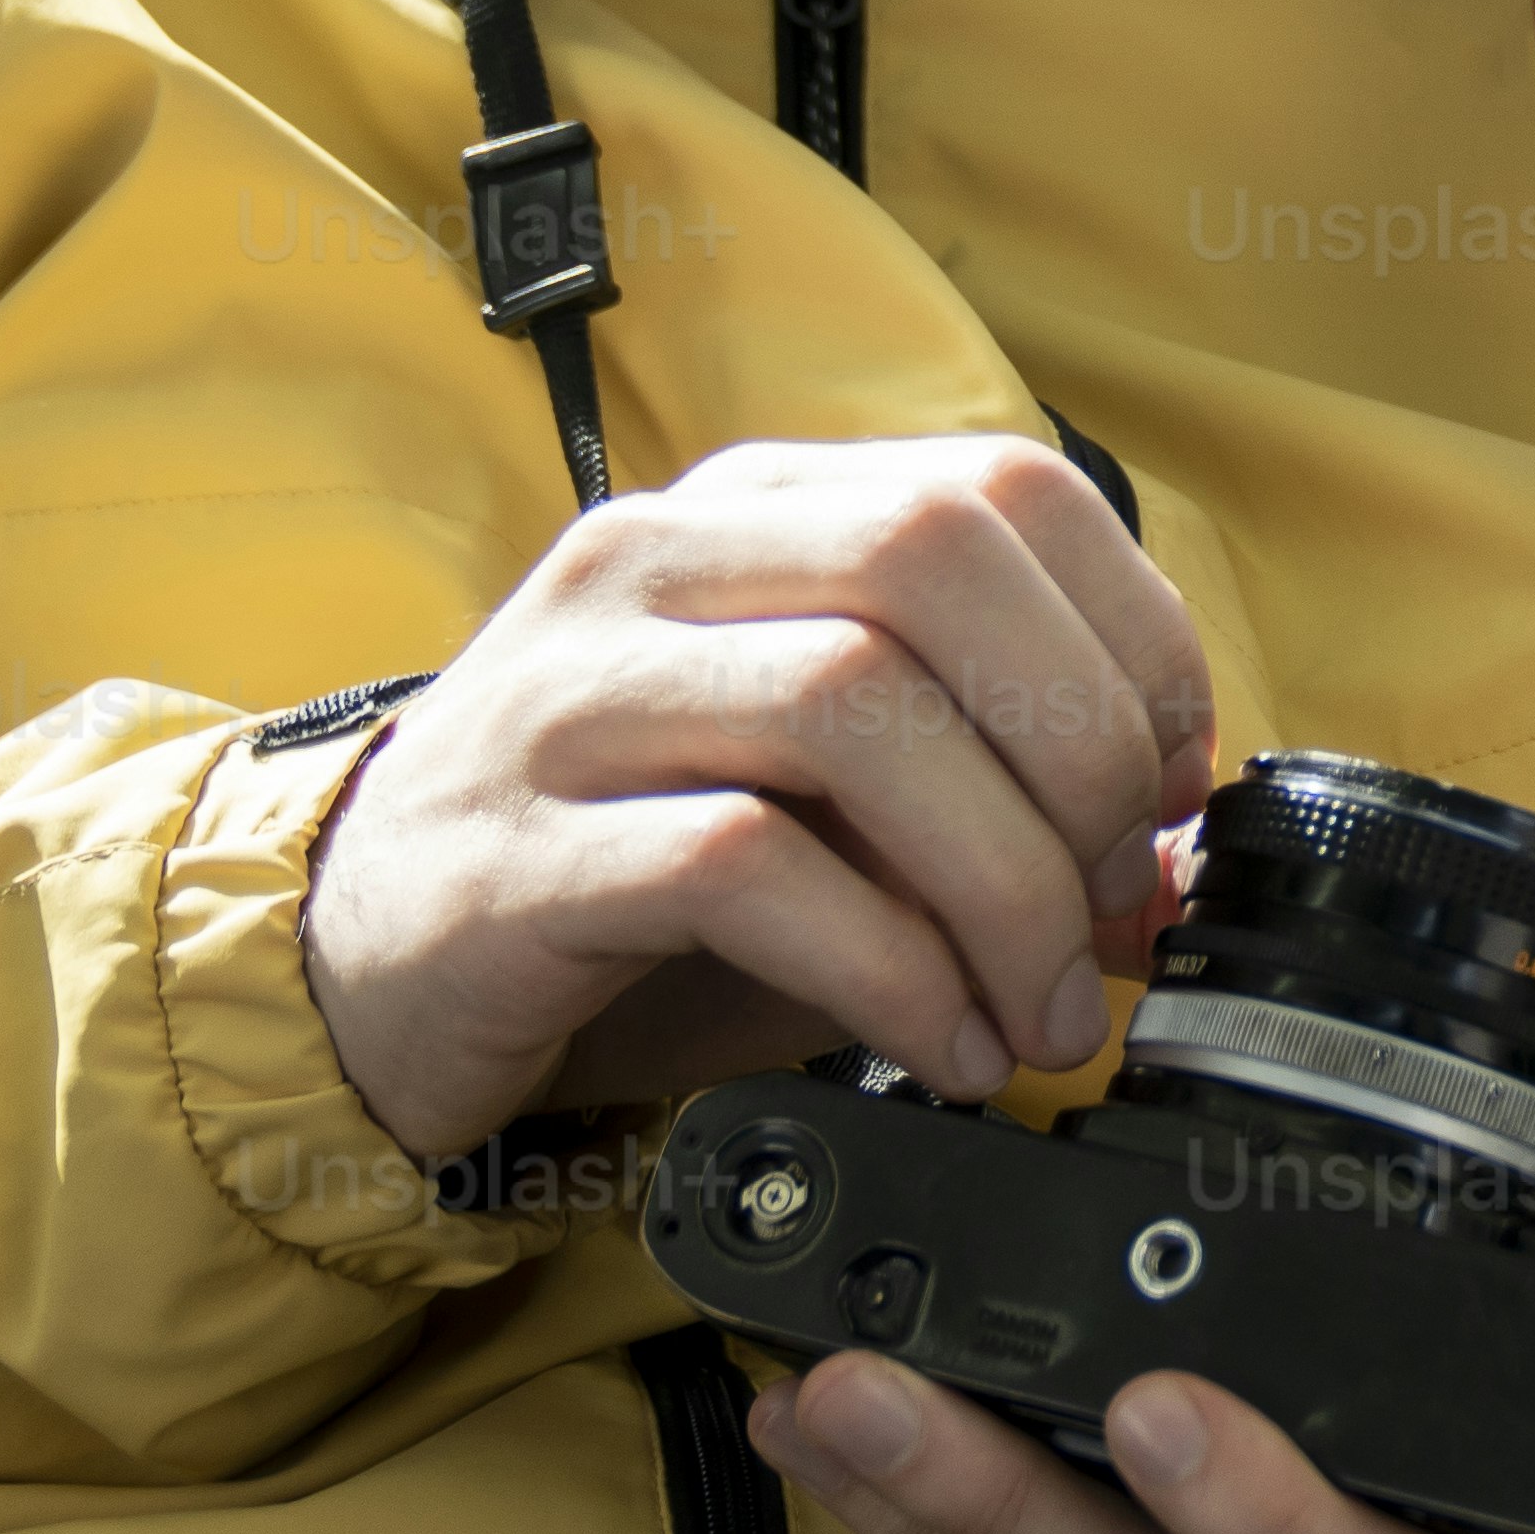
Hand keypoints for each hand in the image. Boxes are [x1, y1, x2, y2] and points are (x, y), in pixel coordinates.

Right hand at [287, 436, 1209, 1167]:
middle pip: (933, 566)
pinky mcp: (517, 851)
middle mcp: (653, 565)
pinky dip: (885, 968)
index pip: (1001, 487)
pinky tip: (938, 1046)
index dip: (1133, 636)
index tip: (1175, 789)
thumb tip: (1172, 857)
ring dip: (997, 880)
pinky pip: (742, 869)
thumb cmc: (629, 874)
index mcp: (752, 515)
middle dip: (1077, 750)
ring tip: (1036, 1010)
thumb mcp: (828, 808)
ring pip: (848, 709)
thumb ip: (988, 797)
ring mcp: (571, 699)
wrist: (359, 965)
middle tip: (1112, 908)